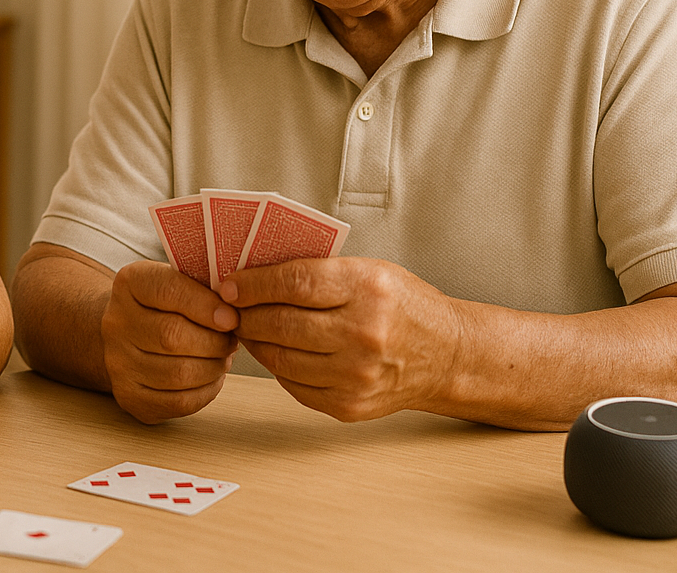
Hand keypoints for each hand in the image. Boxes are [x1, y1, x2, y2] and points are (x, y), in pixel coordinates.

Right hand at [101, 260, 239, 422]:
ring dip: (213, 367)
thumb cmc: (170, 304)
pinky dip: (206, 391)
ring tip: (223, 358)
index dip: (206, 305)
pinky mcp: (129, 396)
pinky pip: (178, 402)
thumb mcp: (182, 280)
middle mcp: (115, 322)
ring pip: (177, 373)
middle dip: (214, 342)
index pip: (168, 291)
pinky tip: (211, 377)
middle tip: (232, 341)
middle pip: (171, 336)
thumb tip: (236, 309)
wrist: (134, 333)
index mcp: (130, 283)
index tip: (232, 317)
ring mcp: (118, 362)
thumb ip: (206, 286)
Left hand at [221, 257, 461, 421]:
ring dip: (256, 341)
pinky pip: (294, 385)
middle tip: (230, 307)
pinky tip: (275, 351)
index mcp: (368, 290)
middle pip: (282, 323)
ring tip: (248, 327)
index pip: (295, 283)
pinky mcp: (349, 405)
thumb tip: (256, 276)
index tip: (230, 283)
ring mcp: (356, 375)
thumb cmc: (403, 305)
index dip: (254, 283)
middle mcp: (363, 334)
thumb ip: (319, 273)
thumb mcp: (370, 271)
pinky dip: (277, 367)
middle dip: (246, 313)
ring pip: (281, 358)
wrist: (446, 355)